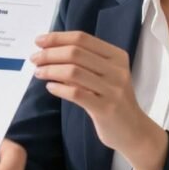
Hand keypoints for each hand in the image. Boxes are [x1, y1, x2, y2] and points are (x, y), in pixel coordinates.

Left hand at [31, 31, 166, 169]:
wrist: (134, 131)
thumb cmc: (113, 100)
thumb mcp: (104, 76)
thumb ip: (84, 64)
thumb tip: (50, 52)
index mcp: (117, 56)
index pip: (83, 39)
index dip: (58, 38)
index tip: (39, 41)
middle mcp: (117, 70)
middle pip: (76, 53)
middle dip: (50, 54)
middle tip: (34, 59)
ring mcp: (113, 89)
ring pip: (74, 71)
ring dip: (51, 70)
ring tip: (39, 73)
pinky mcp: (106, 108)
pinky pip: (76, 94)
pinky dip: (59, 88)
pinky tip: (50, 87)